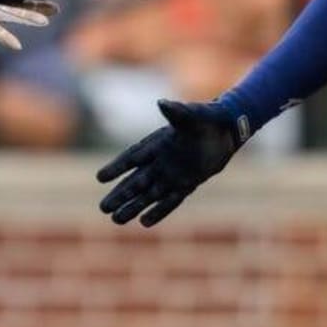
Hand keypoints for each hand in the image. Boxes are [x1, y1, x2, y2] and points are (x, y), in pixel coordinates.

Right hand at [95, 99, 247, 226]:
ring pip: (149, 195)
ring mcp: (173, 175)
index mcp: (157, 143)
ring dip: (133, 207)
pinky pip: (170, 201)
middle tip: (103, 208)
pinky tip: (144, 223)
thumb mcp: (192, 115)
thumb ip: (176, 112)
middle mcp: (160, 161)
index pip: (132, 158)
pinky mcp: (187, 184)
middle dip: (120, 195)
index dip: (116, 168)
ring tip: (116, 220)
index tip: (100, 178)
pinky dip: (159, 212)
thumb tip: (163, 103)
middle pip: (136, 182)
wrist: (226, 129)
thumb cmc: (206, 118)